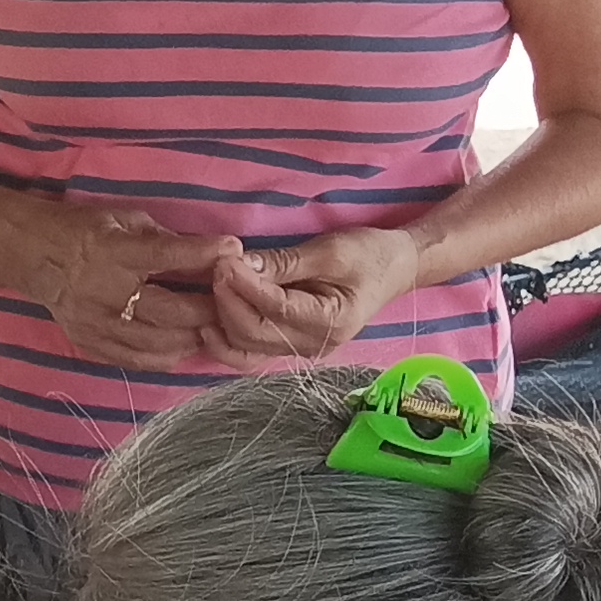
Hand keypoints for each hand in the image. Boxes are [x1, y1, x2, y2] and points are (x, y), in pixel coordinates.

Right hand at [34, 207, 239, 370]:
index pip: (167, 256)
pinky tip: (182, 348)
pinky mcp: (91, 343)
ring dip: (191, 338)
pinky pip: (135, 361)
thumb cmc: (82, 231)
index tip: (233, 249)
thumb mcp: (122, 220)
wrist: (33, 257)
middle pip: (169, 311)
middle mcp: (106, 292)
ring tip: (210, 329)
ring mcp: (97, 324)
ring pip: (156, 344)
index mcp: (114, 253)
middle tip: (229, 304)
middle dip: (206, 309)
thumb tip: (204, 253)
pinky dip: (165, 358)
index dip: (204, 254)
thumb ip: (161, 238)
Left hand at [202, 230, 429, 367]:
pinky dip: (226, 338)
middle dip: (229, 301)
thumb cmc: (369, 255)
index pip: (277, 309)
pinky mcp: (288, 344)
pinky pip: (250, 350)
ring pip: (247, 347)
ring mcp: (299, 348)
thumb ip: (286, 262)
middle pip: (255, 333)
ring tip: (211, 285)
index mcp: (332, 322)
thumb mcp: (332, 250)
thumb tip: (243, 264)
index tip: (224, 261)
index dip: (245, 287)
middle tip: (215, 266)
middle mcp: (314, 344)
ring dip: (222, 318)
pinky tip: (207, 321)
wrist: (393, 268)